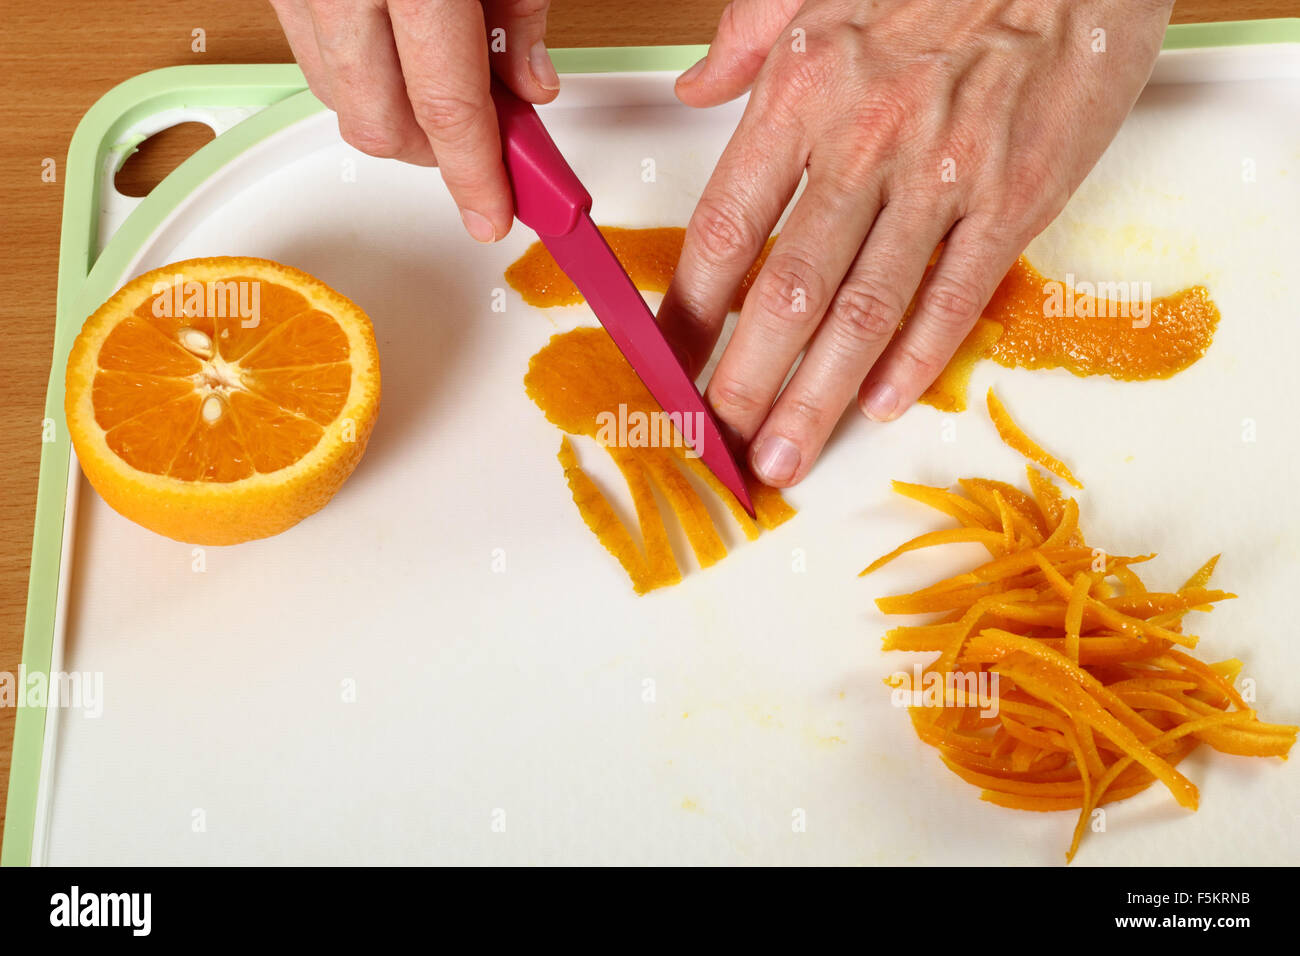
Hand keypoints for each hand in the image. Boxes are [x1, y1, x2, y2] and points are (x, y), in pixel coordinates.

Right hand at [271, 0, 558, 241]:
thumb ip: (518, 13)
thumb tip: (530, 87)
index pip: (446, 109)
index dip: (476, 175)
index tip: (493, 215)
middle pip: (383, 128)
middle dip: (438, 154)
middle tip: (481, 137)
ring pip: (339, 103)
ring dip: (394, 118)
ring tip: (439, 82)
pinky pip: (311, 60)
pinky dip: (356, 77)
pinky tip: (394, 56)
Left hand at [660, 0, 1171, 486]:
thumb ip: (746, 38)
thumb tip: (693, 89)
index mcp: (803, 92)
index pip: (722, 229)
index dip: (687, 314)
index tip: (669, 367)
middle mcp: (863, 141)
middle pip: (784, 290)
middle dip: (742, 382)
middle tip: (714, 445)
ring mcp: (943, 176)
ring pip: (862, 310)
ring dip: (816, 396)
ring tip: (782, 455)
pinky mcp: (1016, 196)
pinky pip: (956, 294)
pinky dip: (916, 359)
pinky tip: (878, 406)